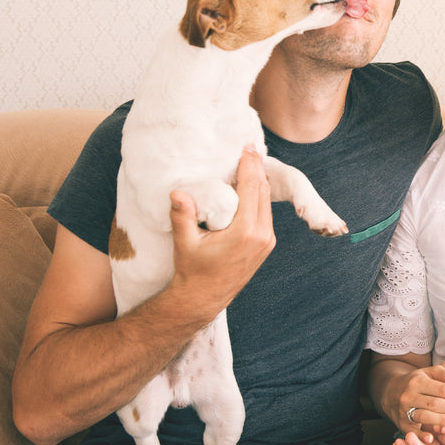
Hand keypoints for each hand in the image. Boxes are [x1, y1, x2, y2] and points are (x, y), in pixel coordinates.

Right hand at [168, 146, 275, 313]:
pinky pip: (266, 212)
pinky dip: (259, 196)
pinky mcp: (266, 244)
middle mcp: (262, 235)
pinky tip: (251, 185)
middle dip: (256, 168)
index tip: (247, 146)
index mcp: (245, 232)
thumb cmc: (192, 270)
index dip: (250, 165)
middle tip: (249, 147)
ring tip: (249, 161)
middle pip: (263, 191)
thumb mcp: (184, 242)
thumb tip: (177, 192)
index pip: (251, 188)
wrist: (203, 298)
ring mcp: (267, 241)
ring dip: (259, 181)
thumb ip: (182, 216)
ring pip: (267, 201)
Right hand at [383, 364, 444, 440]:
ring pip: (425, 416)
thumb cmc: (416, 382)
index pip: (444, 389)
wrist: (389, 391)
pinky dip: (421, 435)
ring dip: (443, 421)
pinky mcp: (400, 424)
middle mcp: (410, 395)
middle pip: (436, 403)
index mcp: (419, 381)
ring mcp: (404, 410)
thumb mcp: (428, 373)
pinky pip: (411, 430)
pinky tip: (432, 438)